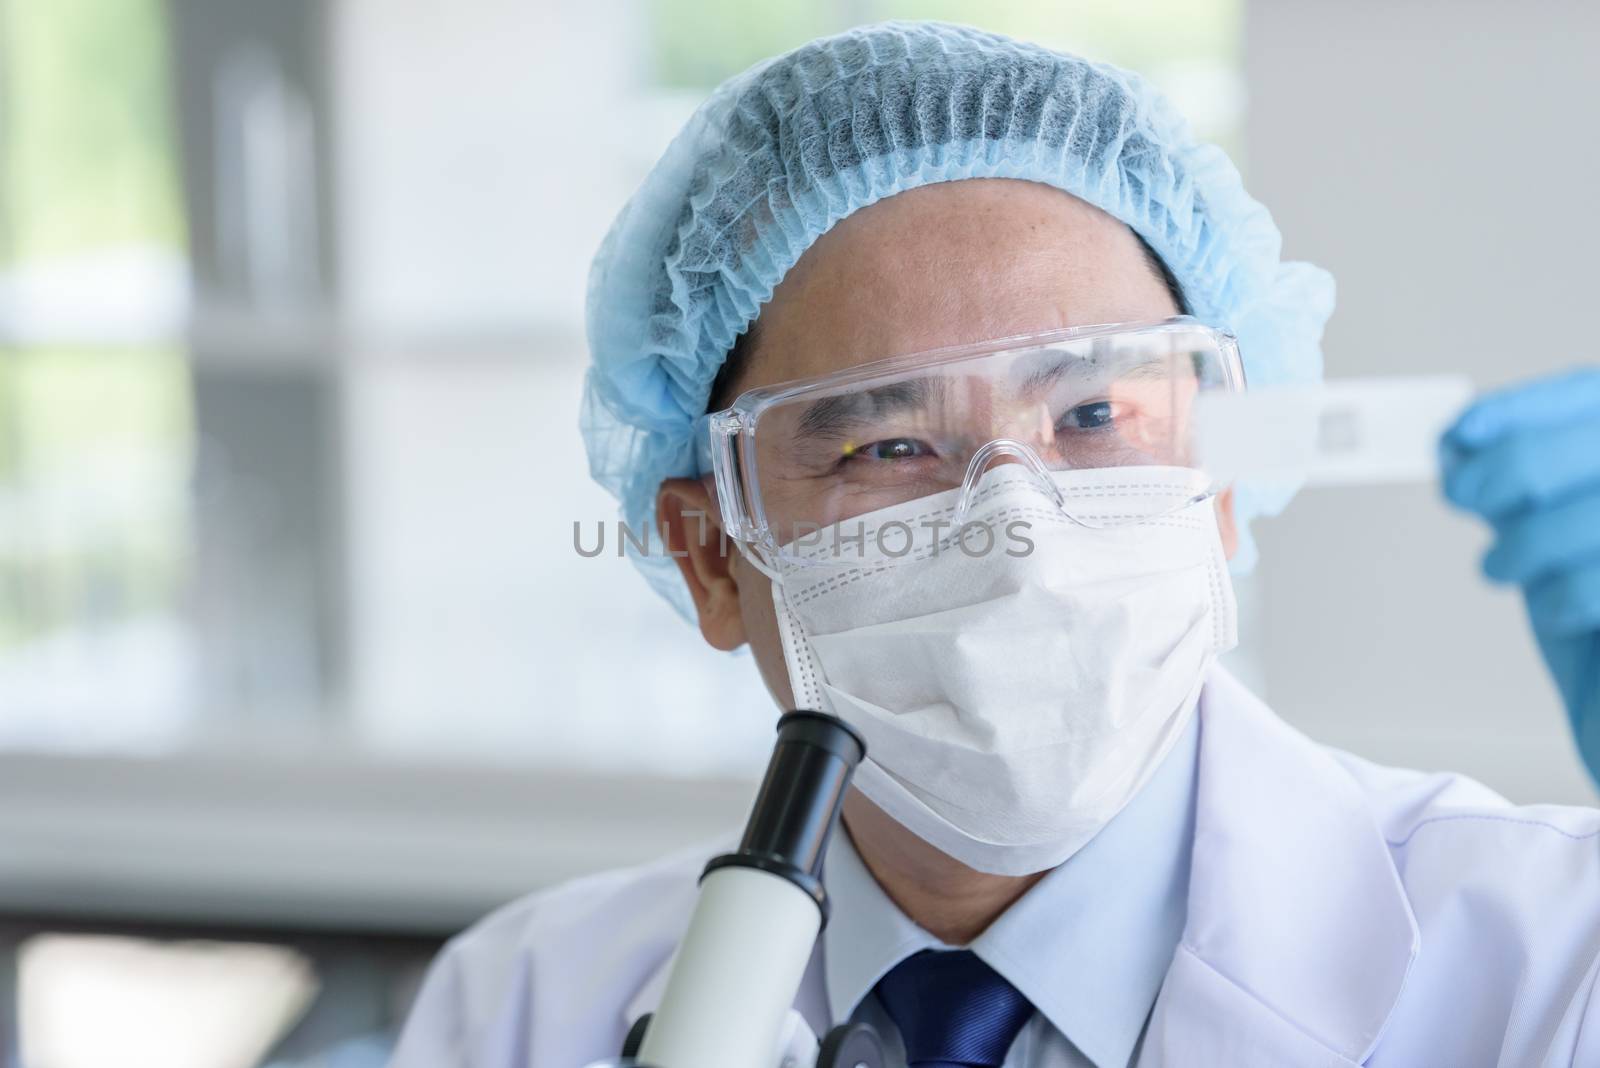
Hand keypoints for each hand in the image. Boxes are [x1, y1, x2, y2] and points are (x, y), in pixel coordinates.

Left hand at [1441, 368, 1599, 782]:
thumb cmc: (1594, 626)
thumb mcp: (1545, 535)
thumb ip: (1517, 486)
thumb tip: (1459, 447)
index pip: (1593, 397)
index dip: (1527, 407)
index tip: (1460, 430)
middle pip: (1593, 440)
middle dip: (1511, 464)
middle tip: (1460, 494)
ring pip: (1592, 514)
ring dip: (1526, 540)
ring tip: (1501, 568)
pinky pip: (1595, 581)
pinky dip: (1560, 597)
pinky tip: (1554, 611)